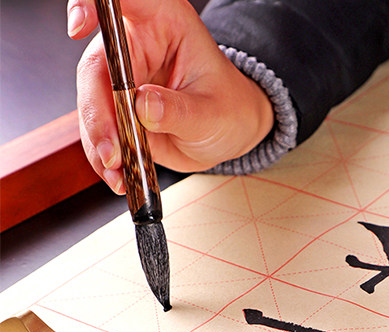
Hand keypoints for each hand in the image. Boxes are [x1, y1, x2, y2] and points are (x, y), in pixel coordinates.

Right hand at [67, 0, 273, 192]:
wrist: (229, 133)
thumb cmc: (229, 109)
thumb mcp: (213, 113)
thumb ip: (179, 110)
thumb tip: (143, 106)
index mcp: (162, 23)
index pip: (121, 1)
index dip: (92, 4)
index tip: (79, 24)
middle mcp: (135, 45)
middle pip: (96, 68)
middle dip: (97, 112)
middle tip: (112, 150)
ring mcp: (122, 79)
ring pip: (91, 104)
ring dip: (98, 142)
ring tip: (117, 171)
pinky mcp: (117, 109)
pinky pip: (99, 131)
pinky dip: (103, 157)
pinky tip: (118, 176)